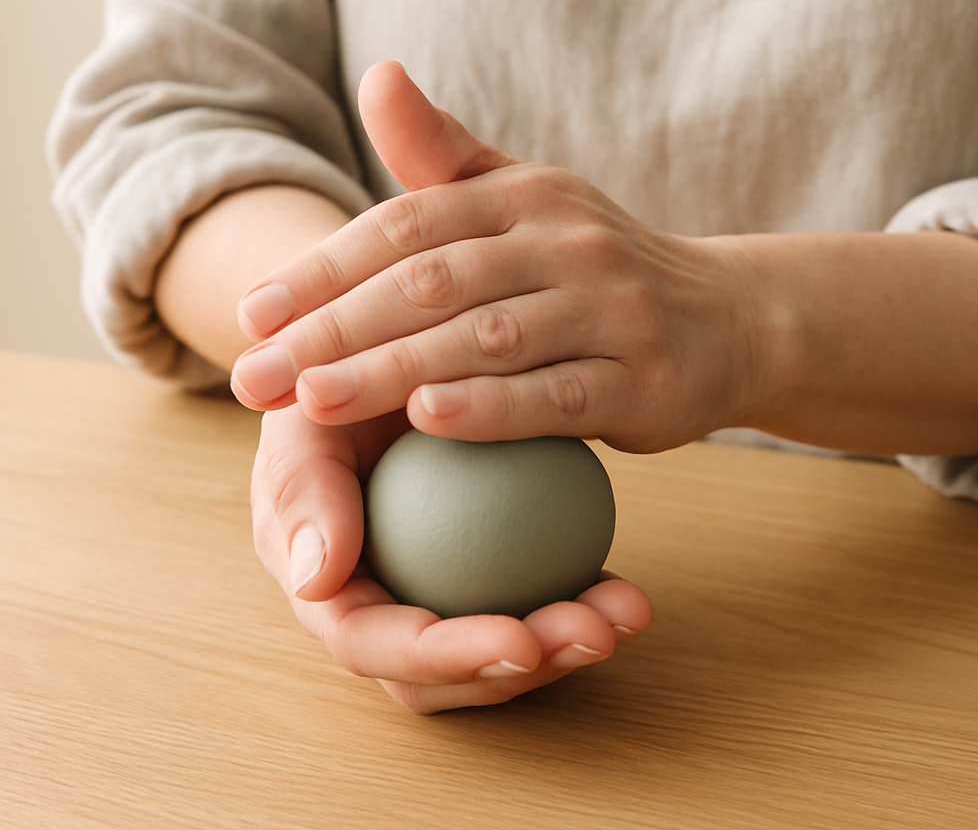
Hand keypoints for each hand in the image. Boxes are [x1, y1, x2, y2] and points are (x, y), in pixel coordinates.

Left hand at [231, 61, 759, 452]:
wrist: (730, 316)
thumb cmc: (598, 264)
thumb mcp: (526, 198)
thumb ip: (444, 154)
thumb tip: (377, 74)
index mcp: (525, 196)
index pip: (406, 225)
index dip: (324, 268)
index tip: (252, 314)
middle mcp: (567, 242)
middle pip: (432, 282)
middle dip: (334, 328)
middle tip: (253, 376)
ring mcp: (610, 310)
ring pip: (486, 338)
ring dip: (392, 368)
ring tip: (311, 399)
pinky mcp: (644, 380)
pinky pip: (556, 395)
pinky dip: (491, 407)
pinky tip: (428, 419)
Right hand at [251, 404, 652, 712]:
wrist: (374, 356)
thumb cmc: (325, 386)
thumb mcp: (303, 421)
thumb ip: (302, 491)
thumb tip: (318, 581)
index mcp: (327, 590)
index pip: (375, 646)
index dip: (446, 656)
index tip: (517, 642)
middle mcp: (382, 602)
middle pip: (450, 670)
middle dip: (525, 665)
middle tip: (595, 632)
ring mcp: (438, 584)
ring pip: (499, 644)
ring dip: (564, 640)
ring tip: (625, 611)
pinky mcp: (486, 560)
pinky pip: (532, 592)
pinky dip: (578, 594)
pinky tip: (624, 585)